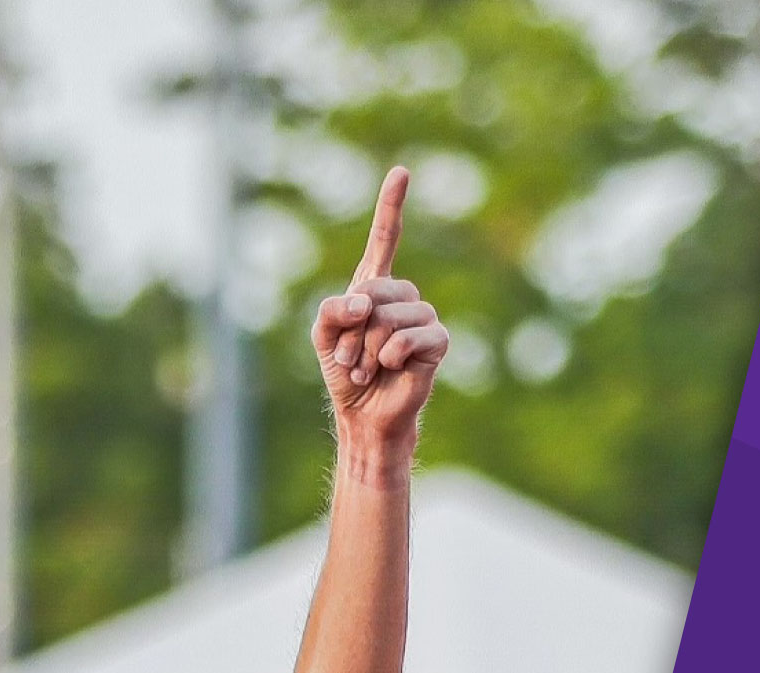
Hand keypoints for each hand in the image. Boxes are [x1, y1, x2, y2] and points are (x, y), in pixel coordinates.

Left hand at [310, 167, 448, 463]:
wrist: (364, 413)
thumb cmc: (345, 372)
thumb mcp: (322, 337)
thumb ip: (331, 311)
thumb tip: (363, 300)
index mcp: (373, 287)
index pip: (384, 239)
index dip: (392, 206)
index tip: (401, 172)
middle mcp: (401, 296)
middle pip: (375, 290)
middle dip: (352, 330)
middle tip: (349, 358)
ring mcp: (422, 316)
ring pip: (391, 317)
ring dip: (369, 348)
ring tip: (367, 368)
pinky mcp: (437, 340)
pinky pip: (414, 335)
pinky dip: (392, 354)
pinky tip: (389, 367)